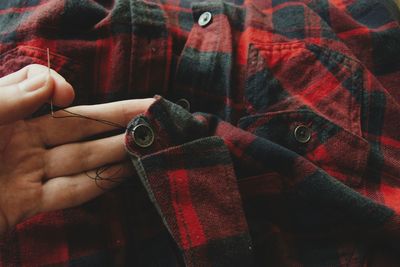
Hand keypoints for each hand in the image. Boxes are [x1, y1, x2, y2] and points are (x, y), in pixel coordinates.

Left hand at [0, 64, 153, 235]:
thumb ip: (9, 96)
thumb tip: (57, 83)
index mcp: (3, 114)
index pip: (44, 93)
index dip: (61, 89)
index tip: (68, 94)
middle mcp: (19, 141)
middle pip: (77, 126)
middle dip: (115, 119)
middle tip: (152, 112)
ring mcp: (25, 174)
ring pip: (80, 159)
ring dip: (114, 152)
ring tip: (148, 143)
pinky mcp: (24, 206)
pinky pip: (68, 193)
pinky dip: (96, 185)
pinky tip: (122, 174)